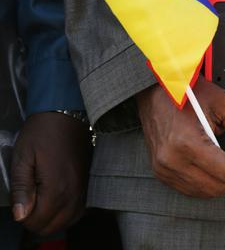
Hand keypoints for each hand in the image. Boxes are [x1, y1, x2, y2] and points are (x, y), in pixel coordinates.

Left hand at [11, 112, 90, 234]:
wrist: (67, 114)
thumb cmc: (42, 132)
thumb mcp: (22, 158)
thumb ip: (21, 189)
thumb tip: (20, 215)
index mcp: (56, 188)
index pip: (37, 222)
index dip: (23, 217)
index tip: (20, 202)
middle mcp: (74, 192)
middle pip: (53, 226)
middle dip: (36, 222)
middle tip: (27, 204)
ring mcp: (83, 188)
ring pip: (69, 221)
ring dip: (52, 220)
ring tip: (40, 206)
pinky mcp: (88, 183)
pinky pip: (80, 211)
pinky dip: (67, 214)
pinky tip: (57, 204)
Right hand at [137, 78, 224, 197]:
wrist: (157, 89)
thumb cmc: (191, 92)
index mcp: (187, 142)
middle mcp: (172, 160)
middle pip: (217, 187)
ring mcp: (163, 168)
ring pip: (204, 193)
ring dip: (220, 181)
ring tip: (223, 160)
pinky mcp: (160, 172)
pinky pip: (190, 190)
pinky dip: (205, 182)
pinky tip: (209, 165)